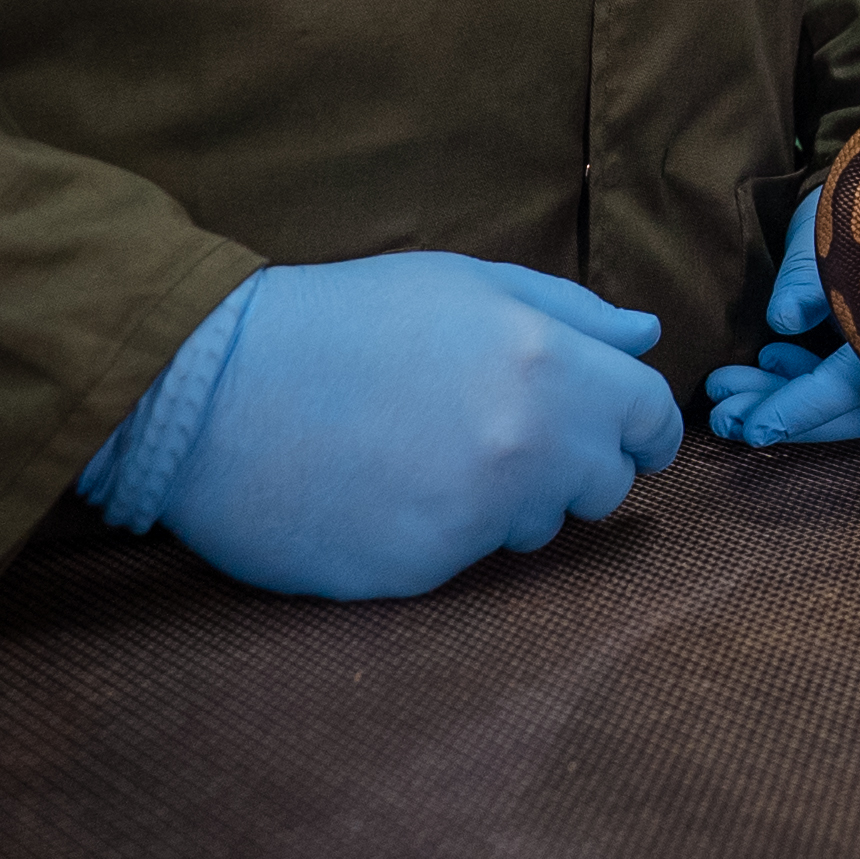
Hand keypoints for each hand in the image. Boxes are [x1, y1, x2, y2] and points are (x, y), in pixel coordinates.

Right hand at [119, 253, 686, 598]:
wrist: (211, 387)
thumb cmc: (344, 319)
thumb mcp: (466, 283)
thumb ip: (572, 313)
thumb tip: (648, 336)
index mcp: (548, 365)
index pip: (648, 418)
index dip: (642, 425)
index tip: (624, 433)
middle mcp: (525, 448)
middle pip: (605, 485)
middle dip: (574, 464)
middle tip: (505, 435)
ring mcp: (472, 520)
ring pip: (536, 530)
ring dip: (510, 503)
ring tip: (430, 455)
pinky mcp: (419, 575)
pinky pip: (465, 563)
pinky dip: (441, 534)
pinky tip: (386, 491)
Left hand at [705, 182, 859, 444]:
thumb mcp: (834, 228)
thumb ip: (804, 282)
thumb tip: (783, 324)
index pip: (853, 382)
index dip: (798, 408)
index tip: (750, 425)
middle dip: (797, 416)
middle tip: (736, 414)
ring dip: (819, 404)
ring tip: (763, 373)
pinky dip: (854, 392)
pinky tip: (807, 365)